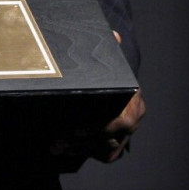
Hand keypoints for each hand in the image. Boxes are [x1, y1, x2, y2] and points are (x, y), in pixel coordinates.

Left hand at [50, 33, 145, 165]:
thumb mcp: (107, 58)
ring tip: (55, 145)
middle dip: (83, 142)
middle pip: (111, 140)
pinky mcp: (115, 144)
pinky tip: (60, 149)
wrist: (114, 83)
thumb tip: (113, 34)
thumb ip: (108, 48)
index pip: (123, 121)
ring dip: (78, 149)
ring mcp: (125, 135)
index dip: (101, 127)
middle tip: (58, 138)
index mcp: (133, 100)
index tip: (77, 128)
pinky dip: (81, 152)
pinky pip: (101, 154)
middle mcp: (133, 120)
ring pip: (105, 151)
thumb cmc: (106, 70)